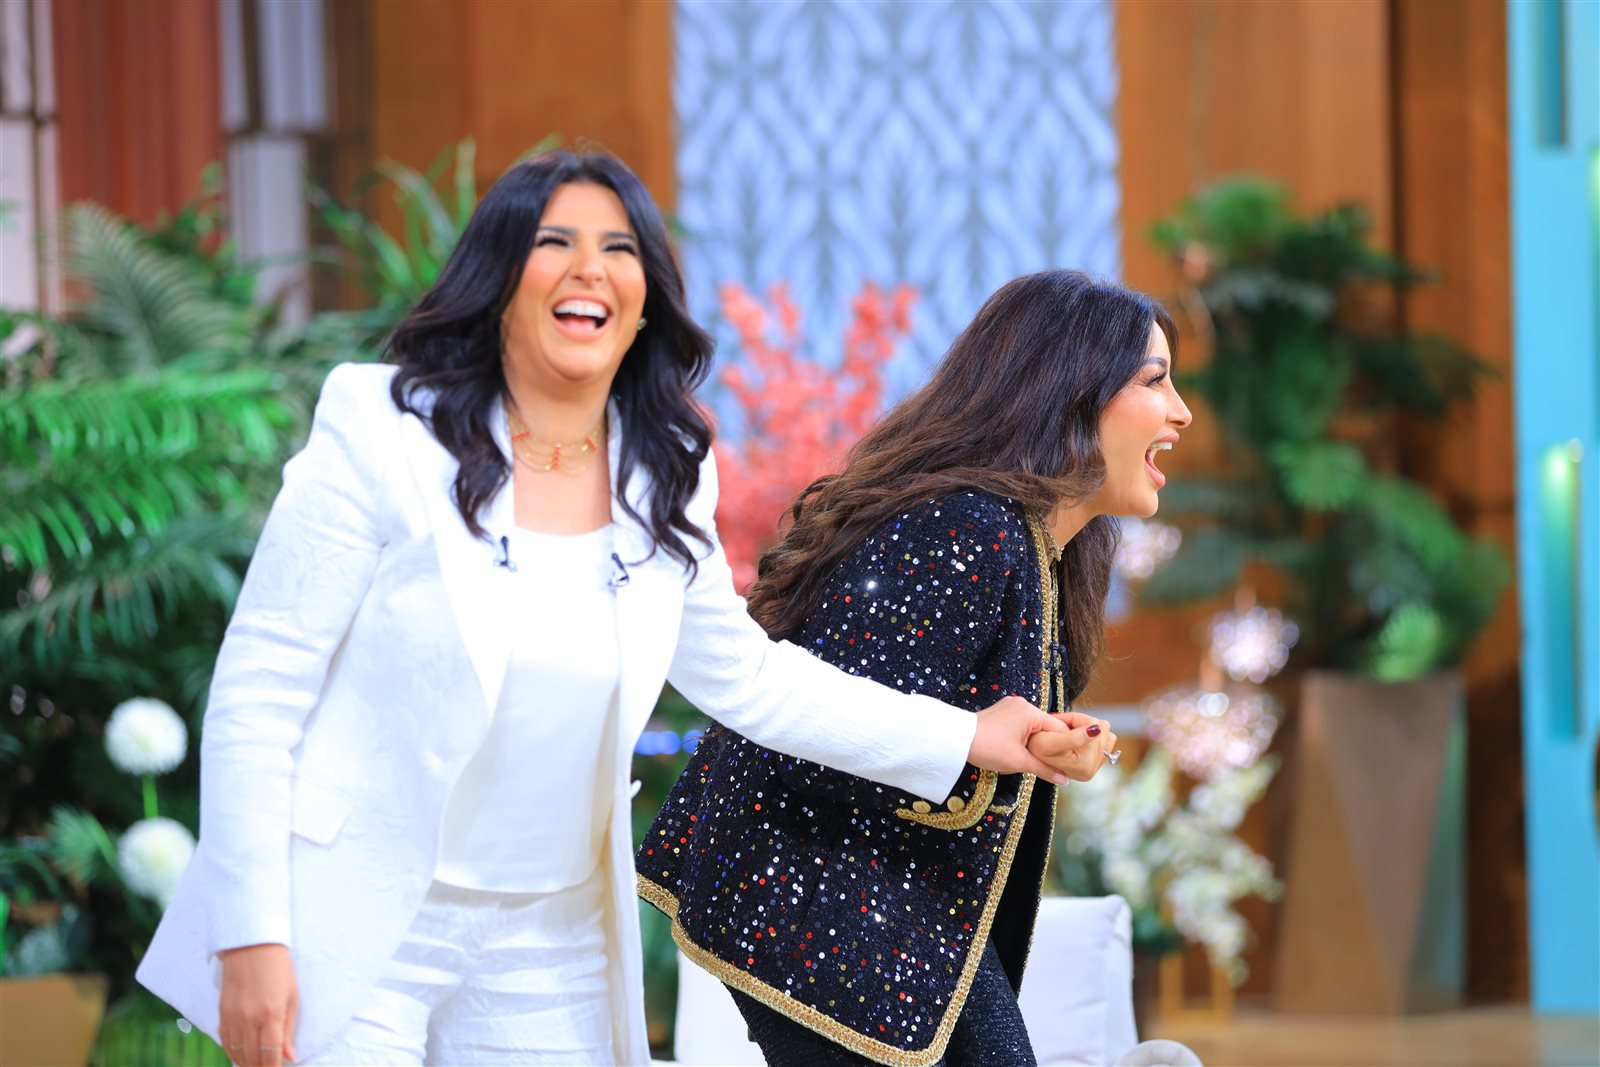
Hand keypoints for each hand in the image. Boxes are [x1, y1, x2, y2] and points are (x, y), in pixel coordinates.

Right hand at [218, 943, 298, 1065]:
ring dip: (246, 1063)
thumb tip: (289, 1056)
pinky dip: (232, 1052)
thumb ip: (288, 1029)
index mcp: (271, 1013)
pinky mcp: (222, 1012)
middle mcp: (250, 1018)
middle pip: (252, 1056)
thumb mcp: (292, 997)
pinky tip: (240, 1057)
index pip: (271, 1052)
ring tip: (255, 1066)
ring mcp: (233, 1016)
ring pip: (236, 1052)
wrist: (252, 947)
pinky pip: (225, 1041)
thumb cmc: (279, 970)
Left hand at [970, 695, 1074, 784]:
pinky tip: (1020, 749)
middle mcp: (1022, 704)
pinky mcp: (1001, 711)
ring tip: (1033, 758)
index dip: (1063, 747)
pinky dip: (1023, 736)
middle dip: (1048, 745)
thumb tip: (1064, 780)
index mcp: (1030, 712)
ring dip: (1035, 742)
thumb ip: (1045, 769)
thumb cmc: (988, 748)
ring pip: (1033, 726)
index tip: (1067, 762)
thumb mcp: (1019, 761)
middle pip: (1046, 727)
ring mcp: (1011, 706)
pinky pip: (1021, 724)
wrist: (957, 741)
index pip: (1059, 729)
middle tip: (1050, 763)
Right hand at [1027, 712, 1117, 781]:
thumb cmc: (1035, 747)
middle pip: (1102, 726)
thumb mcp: (1049, 741)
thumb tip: (1097, 728)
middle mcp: (1092, 769)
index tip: (1058, 722)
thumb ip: (1074, 736)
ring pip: (1105, 730)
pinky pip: (1106, 737)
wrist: (1030, 754)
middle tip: (1063, 729)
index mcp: (1084, 765)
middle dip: (1081, 723)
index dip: (1074, 718)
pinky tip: (1076, 739)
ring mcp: (1097, 766)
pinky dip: (1091, 733)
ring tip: (1068, 734)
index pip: (1094, 724)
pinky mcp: (1098, 761)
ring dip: (1086, 727)